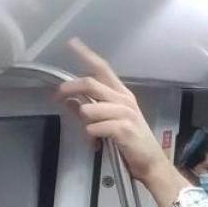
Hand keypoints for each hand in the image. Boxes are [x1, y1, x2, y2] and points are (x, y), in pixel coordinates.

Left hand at [57, 39, 169, 185]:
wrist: (151, 163)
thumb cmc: (133, 143)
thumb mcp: (110, 122)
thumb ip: (90, 110)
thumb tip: (70, 102)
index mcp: (122, 95)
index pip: (103, 69)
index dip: (87, 55)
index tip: (72, 43)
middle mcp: (124, 100)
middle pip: (90, 83)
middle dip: (69, 88)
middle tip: (56, 97)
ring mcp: (125, 114)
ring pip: (88, 109)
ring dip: (84, 123)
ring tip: (92, 136)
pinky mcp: (123, 129)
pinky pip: (93, 128)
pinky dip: (91, 138)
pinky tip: (98, 145)